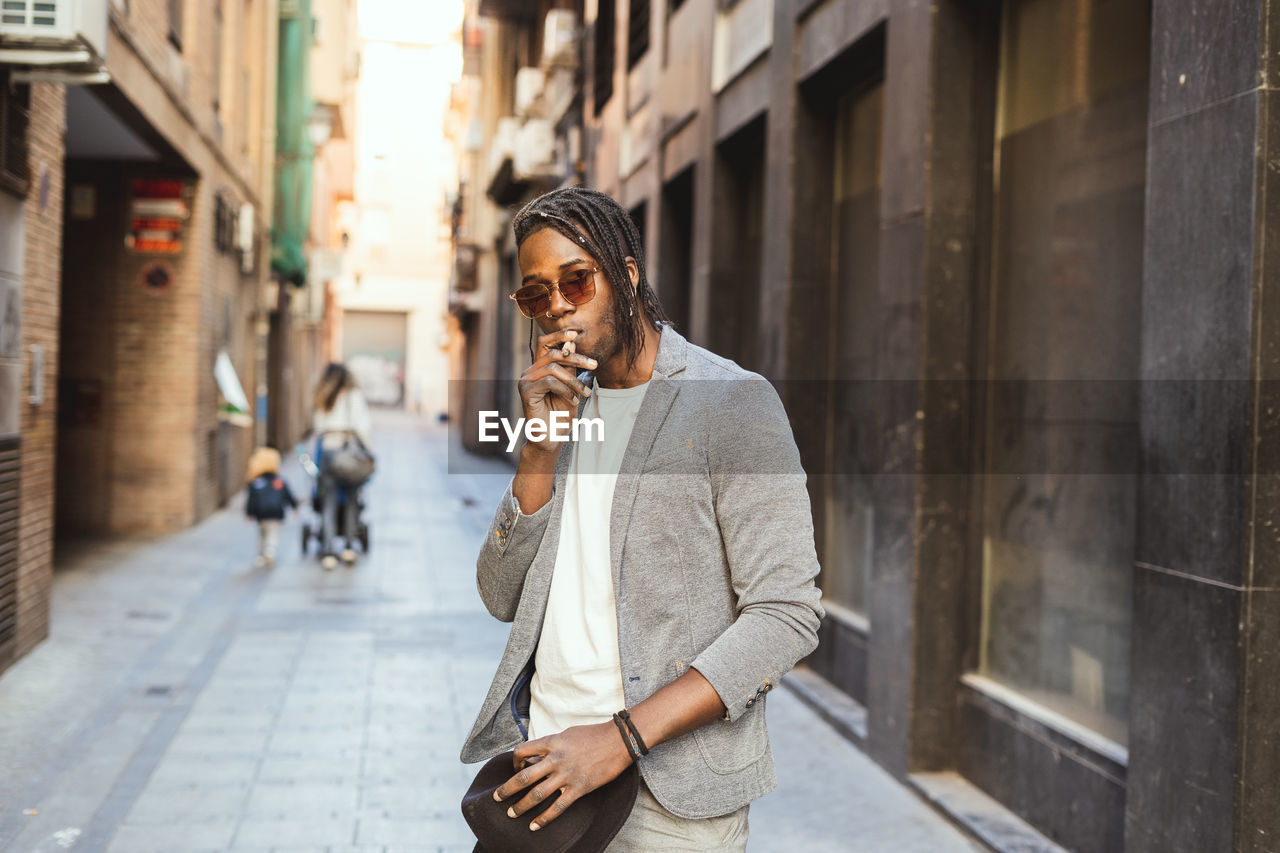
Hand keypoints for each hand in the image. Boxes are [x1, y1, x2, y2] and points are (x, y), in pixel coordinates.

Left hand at [493, 722, 631, 831]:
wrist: (619, 740)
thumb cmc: (594, 735)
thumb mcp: (568, 734)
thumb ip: (551, 745)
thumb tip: (537, 757)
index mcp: (552, 742)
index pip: (522, 751)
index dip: (514, 761)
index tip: (514, 769)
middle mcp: (556, 759)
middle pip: (524, 776)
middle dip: (507, 789)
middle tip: (497, 798)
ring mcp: (567, 775)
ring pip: (537, 794)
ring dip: (521, 806)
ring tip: (512, 813)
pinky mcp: (579, 788)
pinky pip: (557, 807)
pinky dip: (544, 819)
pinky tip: (534, 826)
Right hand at [516, 330, 597, 452]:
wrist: (552, 438)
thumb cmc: (561, 414)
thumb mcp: (571, 386)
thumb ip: (570, 367)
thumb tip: (571, 343)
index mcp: (539, 368)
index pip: (545, 343)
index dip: (559, 335)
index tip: (576, 333)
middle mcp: (529, 372)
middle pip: (552, 353)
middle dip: (576, 357)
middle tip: (594, 365)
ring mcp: (525, 381)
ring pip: (553, 367)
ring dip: (574, 379)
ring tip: (585, 393)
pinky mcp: (525, 391)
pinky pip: (549, 381)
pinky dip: (565, 390)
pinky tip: (573, 400)